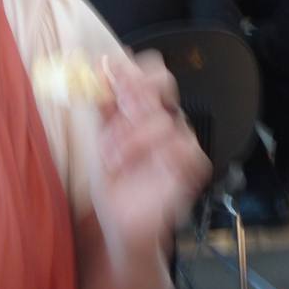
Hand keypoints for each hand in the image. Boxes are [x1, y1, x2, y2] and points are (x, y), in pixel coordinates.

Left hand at [97, 54, 210, 258]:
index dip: (132, 67)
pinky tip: (136, 168)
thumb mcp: (99, 137)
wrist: (121, 221)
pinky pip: (179, 148)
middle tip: (115, 111)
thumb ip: (101, 102)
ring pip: (162, 119)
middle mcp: (164, 118)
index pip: (150, 72)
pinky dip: (152, 158)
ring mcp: (180, 139)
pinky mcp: (191, 165)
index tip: (108, 68)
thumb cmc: (114, 180)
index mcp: (144, 108)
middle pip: (162, 84)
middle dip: (132, 95)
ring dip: (130, 139)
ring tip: (114, 158)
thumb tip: (98, 67)